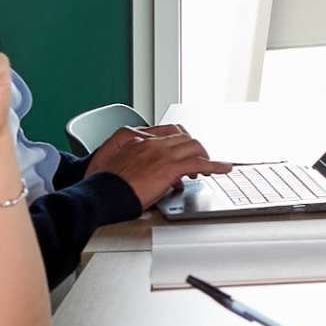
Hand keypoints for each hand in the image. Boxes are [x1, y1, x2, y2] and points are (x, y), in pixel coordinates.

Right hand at [89, 124, 226, 203]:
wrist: (101, 192)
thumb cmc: (106, 183)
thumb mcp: (121, 164)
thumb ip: (140, 163)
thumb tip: (155, 171)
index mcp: (139, 139)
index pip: (169, 133)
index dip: (181, 142)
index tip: (185, 151)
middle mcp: (153, 143)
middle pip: (185, 138)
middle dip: (194, 150)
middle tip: (199, 163)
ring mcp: (162, 154)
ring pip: (194, 147)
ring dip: (205, 156)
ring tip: (210, 168)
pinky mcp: (169, 168)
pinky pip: (199, 163)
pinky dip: (215, 165)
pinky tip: (224, 168)